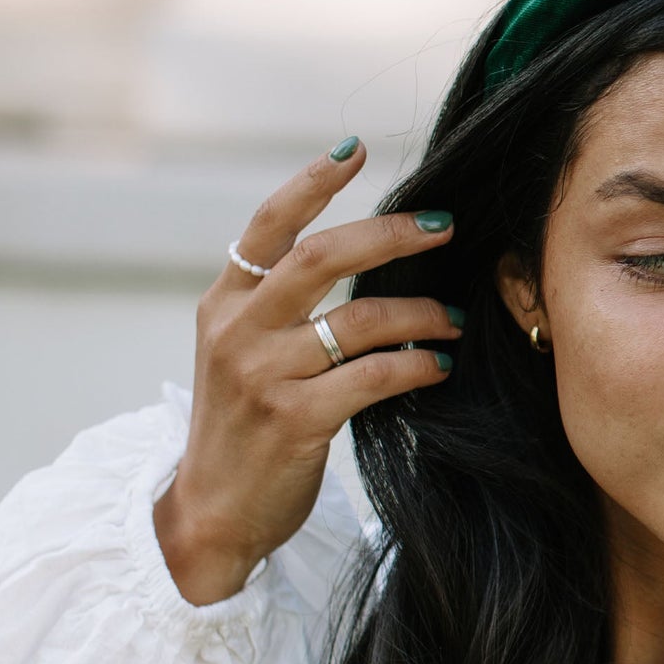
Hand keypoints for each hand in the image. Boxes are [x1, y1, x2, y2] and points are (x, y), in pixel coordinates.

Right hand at [153, 140, 459, 603]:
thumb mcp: (240, 355)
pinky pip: (374, 377)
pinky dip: (416, 367)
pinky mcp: (294, 420)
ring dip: (420, 314)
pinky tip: (438, 367)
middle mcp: (238, 330)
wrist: (212, 515)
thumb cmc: (243, 430)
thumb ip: (278, 308)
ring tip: (451, 320)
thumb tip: (362, 258)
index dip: (313, 182)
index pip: (269, 225)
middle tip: (443, 227)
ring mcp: (264, 375)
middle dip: (392, 235)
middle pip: (322, 257)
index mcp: (225, 304)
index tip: (357, 149)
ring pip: (360, 319)